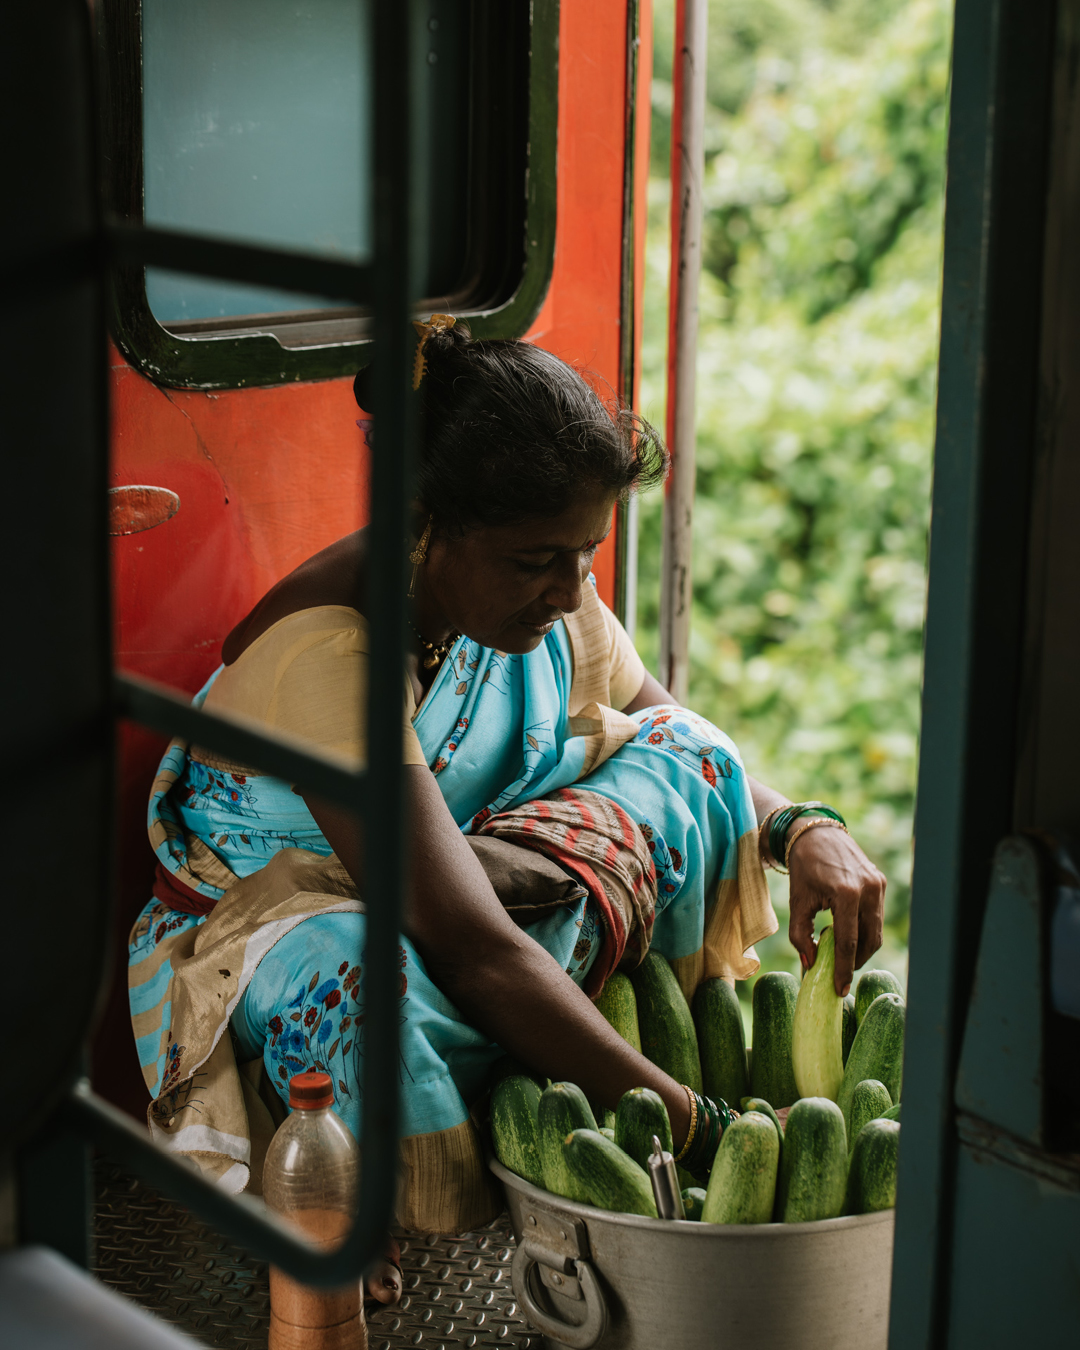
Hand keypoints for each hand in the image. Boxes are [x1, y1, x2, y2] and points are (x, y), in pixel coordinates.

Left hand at [787, 825, 885, 995]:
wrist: (814, 834)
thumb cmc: (803, 868)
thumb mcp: (797, 902)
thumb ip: (801, 936)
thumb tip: (811, 964)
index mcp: (846, 894)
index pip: (849, 942)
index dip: (844, 969)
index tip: (839, 989)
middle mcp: (868, 889)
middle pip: (868, 941)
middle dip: (855, 961)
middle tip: (839, 974)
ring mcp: (877, 885)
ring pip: (875, 931)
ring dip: (860, 947)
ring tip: (840, 952)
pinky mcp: (880, 882)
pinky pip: (875, 915)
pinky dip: (863, 929)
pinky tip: (846, 931)